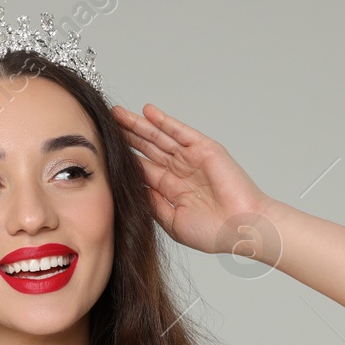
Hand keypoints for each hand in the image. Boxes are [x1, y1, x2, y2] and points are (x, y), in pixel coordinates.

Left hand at [112, 103, 276, 258]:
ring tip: (118, 114)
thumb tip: (130, 188)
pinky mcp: (204, 149)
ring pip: (160, 137)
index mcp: (170, 189)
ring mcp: (191, 158)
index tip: (103, 149)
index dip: (124, 158)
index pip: (142, 168)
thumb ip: (151, 203)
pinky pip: (180, 131)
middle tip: (105, 123)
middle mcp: (179, 171)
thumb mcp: (171, 221)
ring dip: (140, 125)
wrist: (241, 228)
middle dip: (127, 136)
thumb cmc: (212, 232)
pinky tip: (148, 112)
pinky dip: (164, 121)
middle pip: (147, 149)